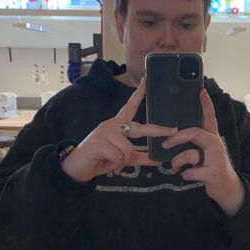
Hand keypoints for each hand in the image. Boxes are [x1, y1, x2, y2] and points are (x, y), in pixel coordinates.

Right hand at [62, 79, 177, 181]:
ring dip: (121, 162)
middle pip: (139, 128)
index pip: (129, 106)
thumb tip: (156, 160)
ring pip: (128, 149)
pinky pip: (118, 157)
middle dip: (157, 130)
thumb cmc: (99, 159)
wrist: (76, 167)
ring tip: (110, 163)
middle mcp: (112, 125)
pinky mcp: (99, 142)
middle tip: (173, 131)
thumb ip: (138, 157)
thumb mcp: (122, 159)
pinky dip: (114, 165)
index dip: (139, 94)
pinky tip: (104, 163)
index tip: (146, 81)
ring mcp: (105, 132)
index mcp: (117, 126)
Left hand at [161, 89, 244, 215]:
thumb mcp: (205, 151)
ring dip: (178, 161)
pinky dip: (185, 175)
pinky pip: (191, 172)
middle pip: (195, 133)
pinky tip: (185, 176)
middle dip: (177, 137)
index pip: (210, 117)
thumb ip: (195, 142)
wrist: (228, 188)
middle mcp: (215, 145)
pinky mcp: (213, 174)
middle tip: (165, 143)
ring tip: (174, 167)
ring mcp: (216, 159)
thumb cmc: (211, 166)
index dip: (206, 104)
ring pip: (191, 154)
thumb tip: (173, 136)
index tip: (201, 91)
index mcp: (212, 137)